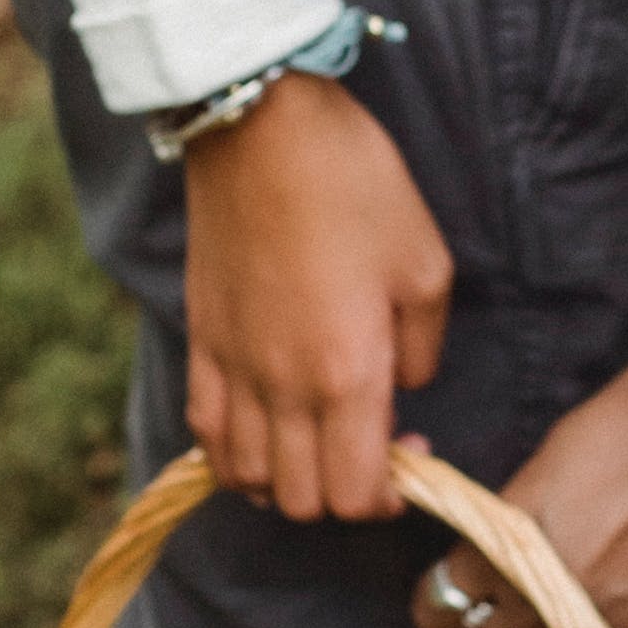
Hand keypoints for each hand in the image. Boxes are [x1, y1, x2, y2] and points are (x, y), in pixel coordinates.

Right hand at [180, 72, 450, 518]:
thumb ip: (423, 348)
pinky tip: (263, 429)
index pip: (357, 494)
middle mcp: (282, 387)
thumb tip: (405, 385)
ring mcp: (232, 368)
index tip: (412, 455)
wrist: (260, 126)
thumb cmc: (355, 184)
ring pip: (246, 479)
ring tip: (315, 444)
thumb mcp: (427, 264)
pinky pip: (204, 433)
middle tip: (370, 446)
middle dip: (342, 495)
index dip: (390, 499)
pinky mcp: (200, 342)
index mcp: (347, 373)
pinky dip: (232, 454)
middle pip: (301, 501)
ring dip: (285, 482)